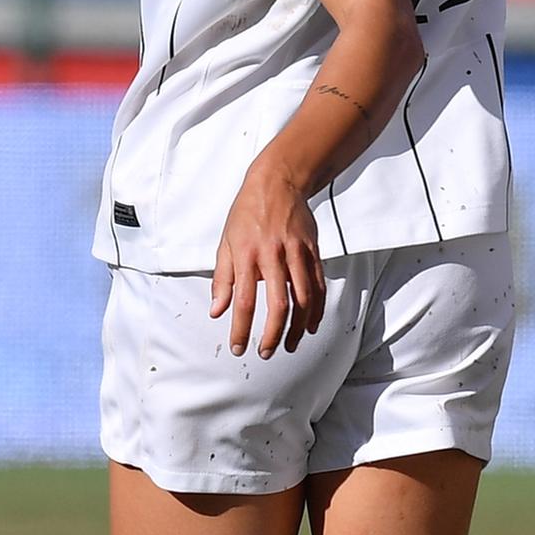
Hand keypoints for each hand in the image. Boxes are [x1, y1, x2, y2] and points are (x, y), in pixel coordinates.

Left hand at [209, 166, 324, 358]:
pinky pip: (318, 286)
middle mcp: (272, 255)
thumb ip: (222, 279)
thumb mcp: (226, 243)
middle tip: (267, 353)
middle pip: (278, 304)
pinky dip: (316, 310)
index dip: (241, 329)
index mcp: (246, 254)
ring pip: (303, 298)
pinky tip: (309, 325)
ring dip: (297, 328)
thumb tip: (216, 311)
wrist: (278, 182)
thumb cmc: (246, 213)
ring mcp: (296, 253)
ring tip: (290, 345)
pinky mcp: (312, 251)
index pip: (243, 300)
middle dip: (273, 334)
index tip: (238, 348)